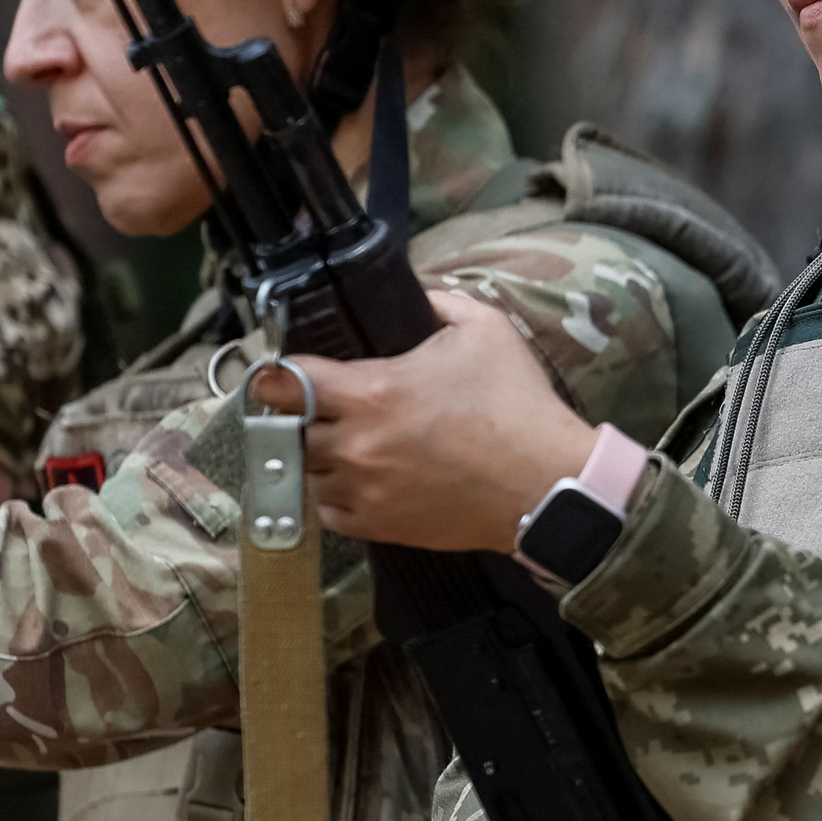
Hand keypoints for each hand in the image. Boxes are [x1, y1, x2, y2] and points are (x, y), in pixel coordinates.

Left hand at [300, 290, 597, 554]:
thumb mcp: (484, 330)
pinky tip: (359, 479)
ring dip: (316, 458)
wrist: (546, 484)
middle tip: (317, 409)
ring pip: (305, 474)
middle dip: (296, 418)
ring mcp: (363, 490)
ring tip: (343, 444)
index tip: (282, 374)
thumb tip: (419, 294)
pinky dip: (335, 495)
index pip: (284, 382)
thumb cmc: (518, 407)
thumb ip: (440, 301)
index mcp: (370, 392)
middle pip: (285, 432)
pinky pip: (328, 512)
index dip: (276, 374)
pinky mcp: (379, 526)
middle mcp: (355, 445)